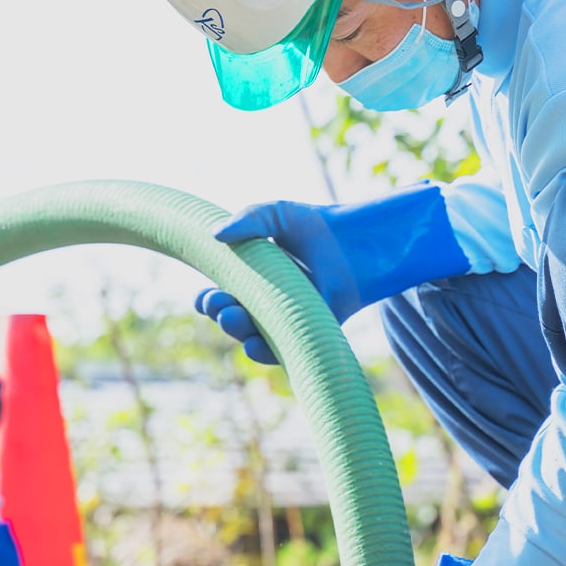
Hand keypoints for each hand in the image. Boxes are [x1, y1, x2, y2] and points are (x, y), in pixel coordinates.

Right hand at [205, 183, 469, 363]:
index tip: (203, 296)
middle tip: (217, 303)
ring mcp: (288, 319)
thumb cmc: (319, 226)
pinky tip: (253, 344)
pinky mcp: (311, 331)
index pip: (223, 296)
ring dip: (238, 332)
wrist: (362, 240)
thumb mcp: (277, 214)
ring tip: (231, 318)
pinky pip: (284, 351)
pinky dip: (266, 351)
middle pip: (234, 318)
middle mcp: (267, 303)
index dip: (209, 301)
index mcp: (253, 279)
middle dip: (220, 313)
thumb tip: (216, 235)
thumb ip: (248, 219)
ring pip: (254, 336)